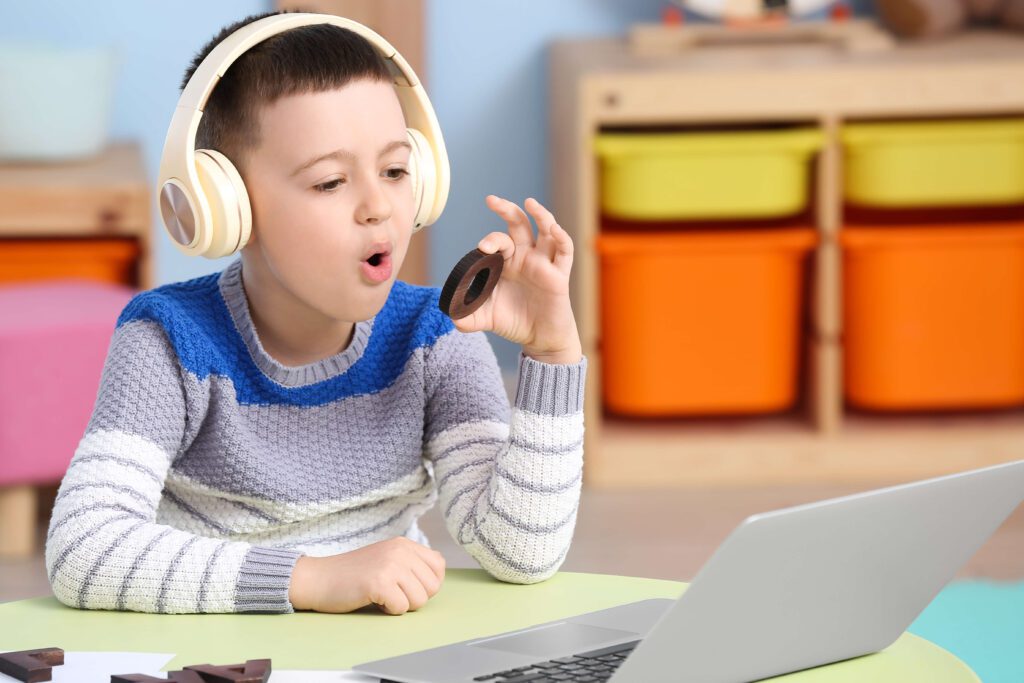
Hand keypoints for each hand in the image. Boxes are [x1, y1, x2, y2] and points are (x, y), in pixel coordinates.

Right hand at [288, 537, 445, 614]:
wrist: (319, 579)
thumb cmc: (352, 576)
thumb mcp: (386, 559)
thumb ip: (410, 564)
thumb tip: (436, 580)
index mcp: (404, 544)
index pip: (439, 566)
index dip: (427, 583)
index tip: (406, 586)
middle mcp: (400, 550)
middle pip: (432, 587)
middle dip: (414, 597)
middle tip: (391, 592)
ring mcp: (390, 565)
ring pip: (419, 600)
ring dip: (401, 605)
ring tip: (381, 595)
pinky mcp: (379, 582)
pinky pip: (401, 608)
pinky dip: (388, 610)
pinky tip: (373, 599)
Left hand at [452, 196, 581, 364]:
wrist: (539, 339)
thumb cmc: (513, 321)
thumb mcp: (485, 318)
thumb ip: (466, 316)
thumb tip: (451, 316)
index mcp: (506, 262)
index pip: (498, 240)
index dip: (489, 240)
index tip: (481, 248)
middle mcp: (525, 257)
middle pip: (519, 224)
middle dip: (506, 209)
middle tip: (491, 200)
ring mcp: (543, 263)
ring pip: (545, 230)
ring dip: (540, 214)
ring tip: (529, 202)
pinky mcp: (559, 275)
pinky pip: (564, 251)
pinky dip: (561, 237)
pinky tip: (555, 229)